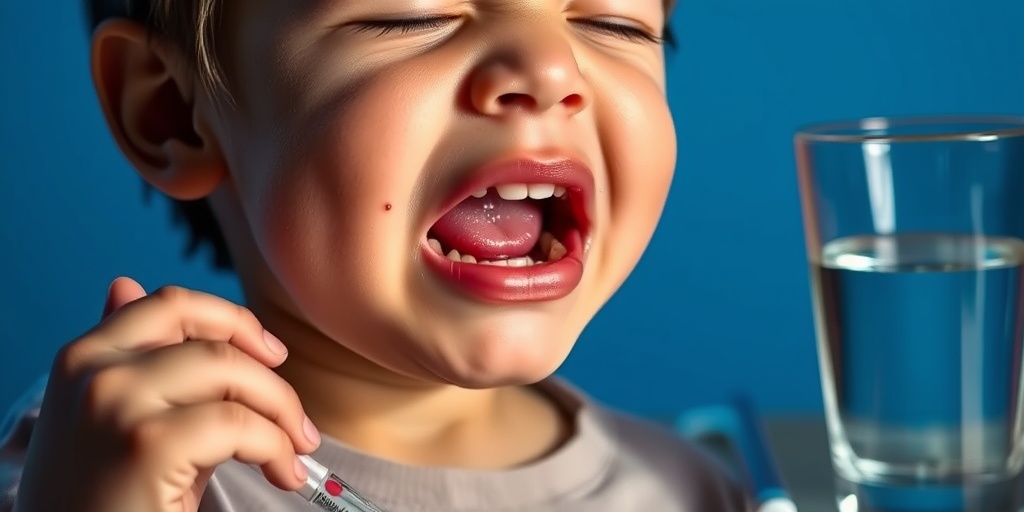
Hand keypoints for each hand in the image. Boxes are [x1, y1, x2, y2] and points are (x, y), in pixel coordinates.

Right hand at [14, 277, 320, 511]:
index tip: (272, 354)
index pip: (172, 305)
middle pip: (213, 342)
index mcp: (84, 356)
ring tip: (294, 451)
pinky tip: (282, 473)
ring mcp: (116, 403)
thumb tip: (126, 284)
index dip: (233, 322)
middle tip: (298, 423)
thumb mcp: (114, 418)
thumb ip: (131, 358)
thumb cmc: (103, 498)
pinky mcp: (145, 444)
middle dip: (271, 380)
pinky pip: (239, 425)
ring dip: (281, 413)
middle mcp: (94, 370)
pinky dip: (276, 447)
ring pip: (232, 373)